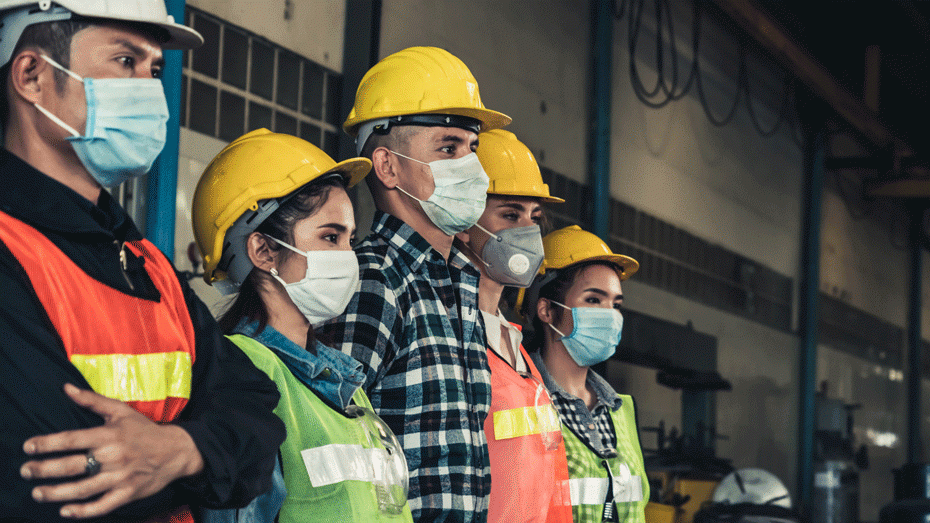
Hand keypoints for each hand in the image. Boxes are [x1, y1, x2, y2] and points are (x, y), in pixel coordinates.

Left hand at [19, 383, 204, 518]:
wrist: (176, 450)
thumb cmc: (145, 430)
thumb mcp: (121, 411)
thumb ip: (92, 400)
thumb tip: (67, 388)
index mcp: (109, 435)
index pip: (71, 439)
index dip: (47, 443)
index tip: (28, 447)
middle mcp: (113, 456)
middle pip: (71, 466)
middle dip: (44, 469)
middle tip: (26, 471)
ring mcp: (120, 477)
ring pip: (82, 488)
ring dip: (56, 493)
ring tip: (37, 493)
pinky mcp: (128, 493)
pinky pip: (102, 505)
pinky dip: (83, 511)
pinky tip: (65, 510)